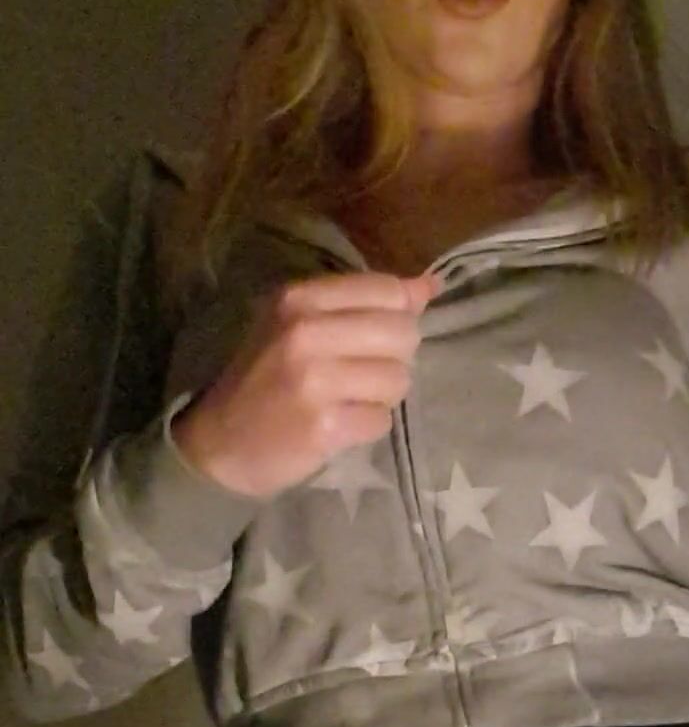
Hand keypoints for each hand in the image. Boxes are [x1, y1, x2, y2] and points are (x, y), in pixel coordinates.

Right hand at [171, 267, 442, 498]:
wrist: (220, 442)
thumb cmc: (267, 378)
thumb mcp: (303, 324)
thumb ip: (365, 303)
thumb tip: (429, 285)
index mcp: (300, 297)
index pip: (387, 290)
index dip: (397, 316)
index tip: (373, 337)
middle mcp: (306, 332)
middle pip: (402, 333)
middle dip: (395, 358)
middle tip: (363, 374)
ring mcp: (314, 380)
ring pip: (398, 379)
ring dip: (383, 396)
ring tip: (350, 400)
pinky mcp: (325, 425)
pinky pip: (382, 419)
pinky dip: (369, 426)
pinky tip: (342, 425)